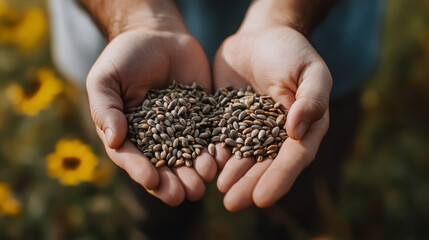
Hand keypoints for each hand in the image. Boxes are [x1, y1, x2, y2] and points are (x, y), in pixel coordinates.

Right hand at [86, 24, 216, 204]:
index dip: (141, 171)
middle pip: (165, 166)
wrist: (158, 35)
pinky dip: (217, 150)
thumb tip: (113, 140)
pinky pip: (211, 136)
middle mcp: (157, 138)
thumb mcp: (105, 79)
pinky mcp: (204, 117)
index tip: (152, 181)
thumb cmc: (124, 57)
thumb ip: (106, 109)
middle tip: (183, 194)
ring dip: (196, 172)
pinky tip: (221, 160)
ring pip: (190, 157)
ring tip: (203, 182)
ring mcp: (183, 129)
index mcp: (130, 134)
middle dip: (174, 182)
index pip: (134, 158)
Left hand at [213, 25, 331, 210]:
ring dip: (232, 176)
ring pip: (242, 158)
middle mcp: (277, 135)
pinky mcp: (228, 121)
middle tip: (233, 204)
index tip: (263, 199)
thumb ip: (312, 98)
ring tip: (220, 191)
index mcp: (302, 128)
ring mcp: (251, 130)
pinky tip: (204, 167)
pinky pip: (221, 140)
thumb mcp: (310, 70)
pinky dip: (214, 154)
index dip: (279, 179)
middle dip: (250, 185)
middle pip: (265, 165)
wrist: (260, 36)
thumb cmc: (291, 52)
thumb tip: (298, 130)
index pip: (293, 158)